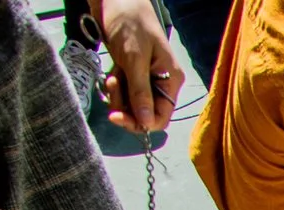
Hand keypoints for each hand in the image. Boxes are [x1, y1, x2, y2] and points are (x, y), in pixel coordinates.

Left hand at [96, 0, 183, 133]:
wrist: (115, 1)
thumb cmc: (130, 24)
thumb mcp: (135, 59)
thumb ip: (140, 92)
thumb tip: (147, 123)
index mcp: (171, 80)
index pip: (161, 116)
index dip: (142, 122)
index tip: (118, 117)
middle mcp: (161, 83)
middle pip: (145, 113)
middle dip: (126, 106)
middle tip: (112, 87)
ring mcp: (146, 79)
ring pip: (131, 104)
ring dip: (117, 95)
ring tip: (112, 75)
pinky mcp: (132, 74)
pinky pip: (124, 93)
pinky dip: (114, 88)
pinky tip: (112, 73)